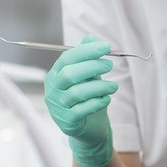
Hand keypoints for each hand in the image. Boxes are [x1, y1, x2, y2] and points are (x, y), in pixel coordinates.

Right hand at [44, 35, 117, 166]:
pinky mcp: (67, 122)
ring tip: (113, 86)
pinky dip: (97, 103)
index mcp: (56, 75)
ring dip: (99, 87)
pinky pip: (82, 110)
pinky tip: (107, 99)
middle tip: (110, 65)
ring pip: (77, 92)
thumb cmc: (87, 98)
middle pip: (69, 74)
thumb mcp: (88, 76)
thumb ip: (87, 58)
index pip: (67, 58)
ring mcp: (58, 107)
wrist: (89, 128)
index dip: (87, 51)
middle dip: (92, 67)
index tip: (106, 47)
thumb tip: (90, 37)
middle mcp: (53, 90)